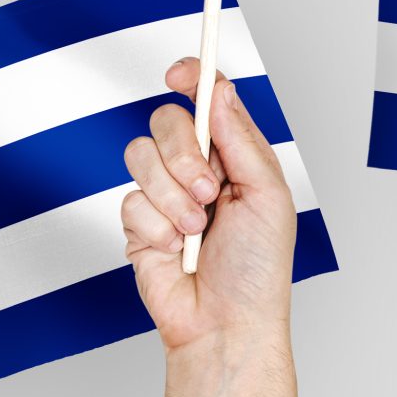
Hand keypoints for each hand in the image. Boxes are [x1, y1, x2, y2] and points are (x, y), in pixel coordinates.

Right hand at [120, 58, 295, 357]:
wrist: (227, 324)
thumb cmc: (258, 268)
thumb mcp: (267, 194)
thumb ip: (241, 139)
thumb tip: (217, 91)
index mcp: (234, 156)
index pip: (207, 101)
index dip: (191, 78)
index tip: (180, 72)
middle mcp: (197, 169)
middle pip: (166, 121)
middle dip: (184, 154)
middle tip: (209, 190)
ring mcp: (165, 195)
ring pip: (140, 156)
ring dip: (172, 196)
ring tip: (196, 228)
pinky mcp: (138, 223)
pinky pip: (129, 200)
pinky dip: (156, 226)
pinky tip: (176, 249)